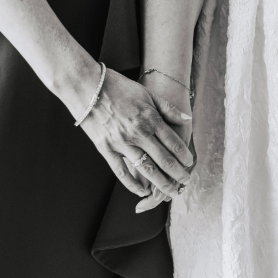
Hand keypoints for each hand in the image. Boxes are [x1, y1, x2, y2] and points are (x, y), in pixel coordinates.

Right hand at [78, 67, 193, 198]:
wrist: (86, 85)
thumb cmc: (118, 87)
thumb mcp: (148, 94)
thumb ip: (168, 109)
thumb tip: (187, 118)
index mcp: (150, 119)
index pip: (173, 143)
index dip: (184, 156)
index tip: (190, 164)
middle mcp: (138, 133)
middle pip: (164, 159)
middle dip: (178, 174)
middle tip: (186, 183)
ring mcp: (121, 142)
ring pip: (146, 169)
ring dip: (160, 183)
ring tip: (170, 192)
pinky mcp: (105, 148)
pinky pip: (121, 171)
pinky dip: (132, 184)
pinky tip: (142, 191)